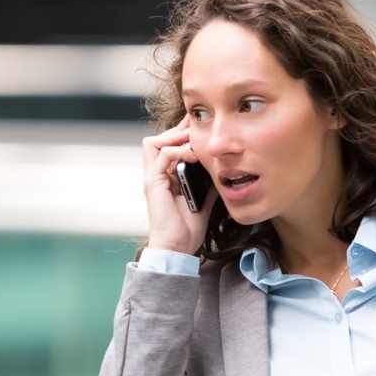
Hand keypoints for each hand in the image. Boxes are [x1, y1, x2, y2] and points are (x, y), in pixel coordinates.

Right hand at [141, 116, 216, 254]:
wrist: (177, 248)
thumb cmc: (187, 231)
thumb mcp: (204, 202)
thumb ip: (208, 186)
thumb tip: (222, 174)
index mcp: (165, 179)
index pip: (166, 147)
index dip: (180, 135)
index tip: (199, 127)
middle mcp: (156, 176)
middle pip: (156, 140)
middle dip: (177, 131)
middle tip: (196, 127)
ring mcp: (153, 178)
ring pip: (153, 143)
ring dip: (175, 138)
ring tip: (194, 140)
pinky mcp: (153, 183)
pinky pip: (163, 155)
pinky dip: (179, 151)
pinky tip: (194, 155)